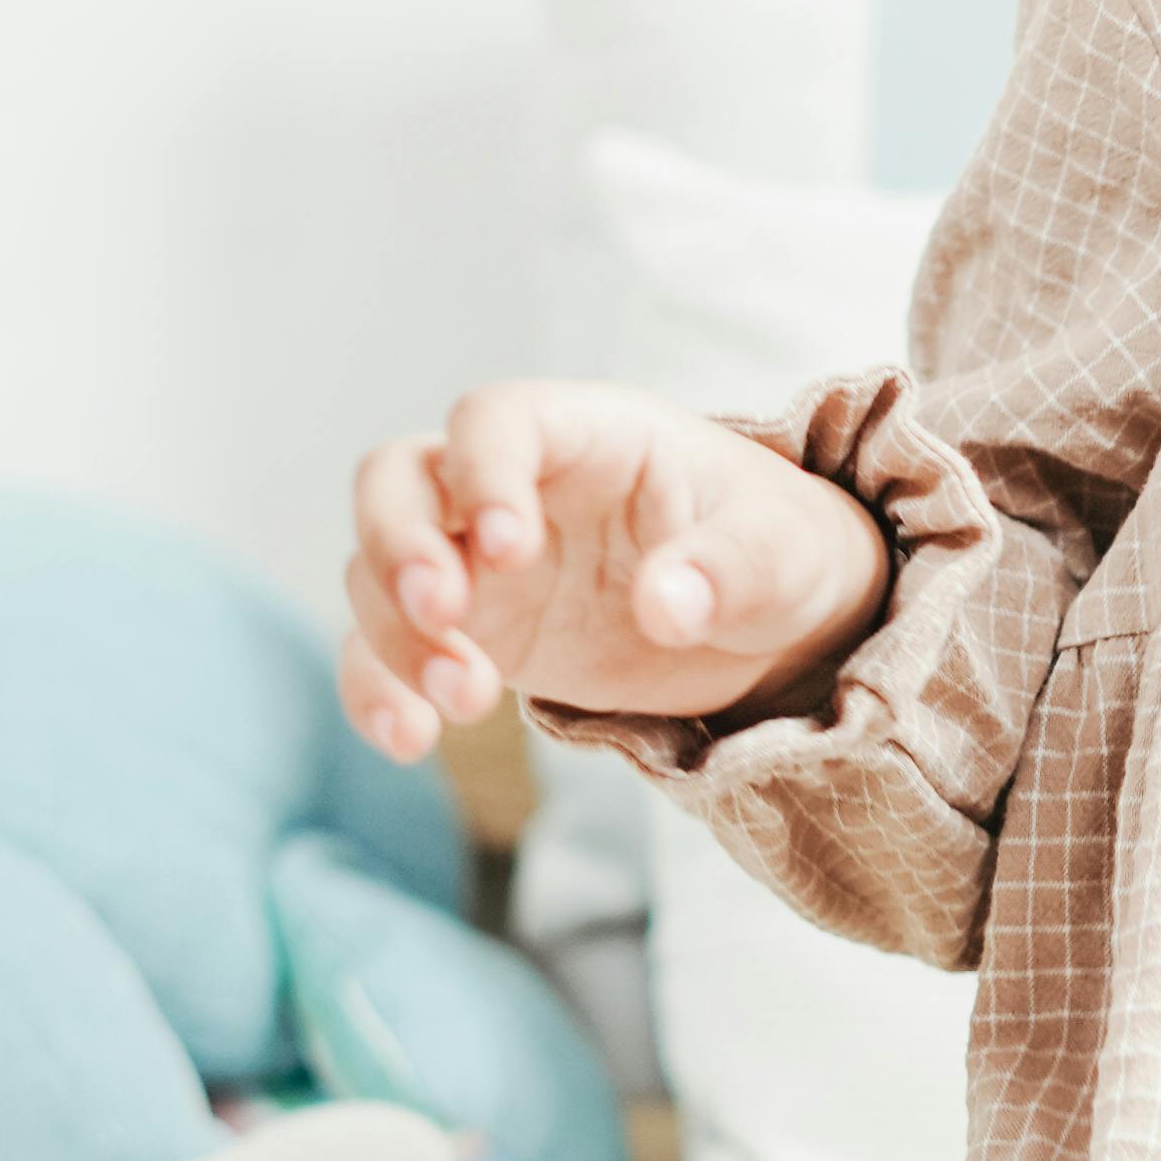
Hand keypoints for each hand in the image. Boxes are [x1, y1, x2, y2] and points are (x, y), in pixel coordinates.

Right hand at [343, 383, 889, 762]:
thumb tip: (666, 608)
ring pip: (376, 568)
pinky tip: (410, 740)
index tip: (509, 549)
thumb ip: (731, 570)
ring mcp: (479, 561)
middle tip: (443, 614)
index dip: (484, 472)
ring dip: (396, 635)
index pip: (496, 419)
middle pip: (397, 479)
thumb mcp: (784, 553)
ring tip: (466, 701)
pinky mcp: (474, 632)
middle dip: (398, 543)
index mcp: (589, 434)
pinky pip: (388, 652)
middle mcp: (513, 486)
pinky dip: (379, 690)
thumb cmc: (779, 548)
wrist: (774, 620)